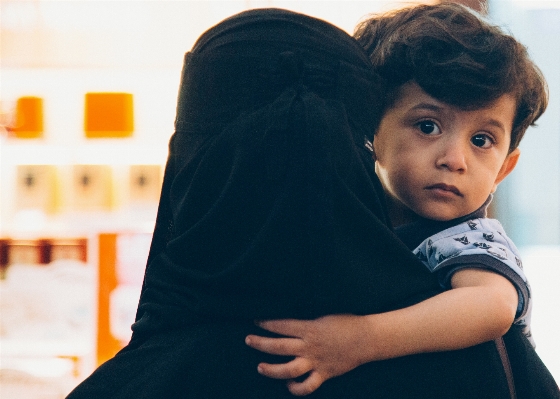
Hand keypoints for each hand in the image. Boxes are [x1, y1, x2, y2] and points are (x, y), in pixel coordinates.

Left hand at [245, 314, 367, 395]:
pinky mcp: (324, 373)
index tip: (256, 321)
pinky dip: (297, 388)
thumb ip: (307, 320)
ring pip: (289, 369)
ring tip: (260, 367)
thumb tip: (290, 319)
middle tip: (248, 340)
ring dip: (272, 370)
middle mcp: (310, 346)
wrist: (367, 339)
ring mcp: (316, 361)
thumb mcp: (324, 315)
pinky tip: (289, 385)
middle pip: (279, 346)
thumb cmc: (347, 323)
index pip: (282, 325)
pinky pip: (308, 386)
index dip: (267, 323)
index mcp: (310, 328)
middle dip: (261, 344)